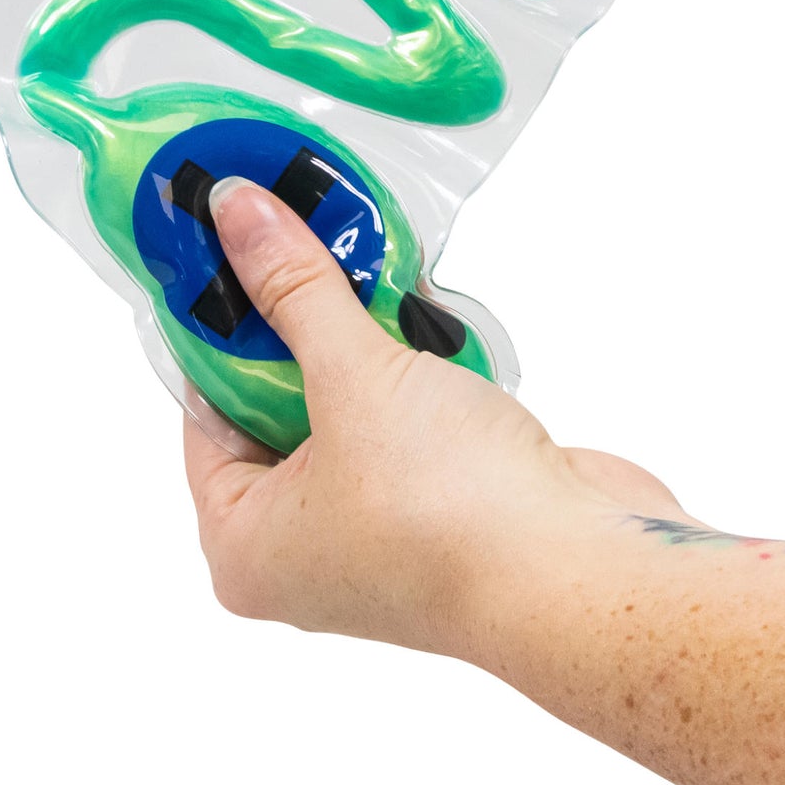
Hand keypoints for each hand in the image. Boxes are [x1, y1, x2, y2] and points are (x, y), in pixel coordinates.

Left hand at [182, 177, 685, 653]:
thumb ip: (296, 290)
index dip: (219, 329)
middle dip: (306, 331)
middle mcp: (303, 552)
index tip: (234, 253)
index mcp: (244, 545)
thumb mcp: (354, 378)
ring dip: (372, 349)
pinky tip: (435, 327)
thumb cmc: (449, 511)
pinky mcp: (448, 511)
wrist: (580, 571)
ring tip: (380, 280)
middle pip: (279, 409)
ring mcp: (380, 535)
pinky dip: (422, 376)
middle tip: (311, 250)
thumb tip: (238, 213)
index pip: (204, 415)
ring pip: (355, 411)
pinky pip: (412, 425)